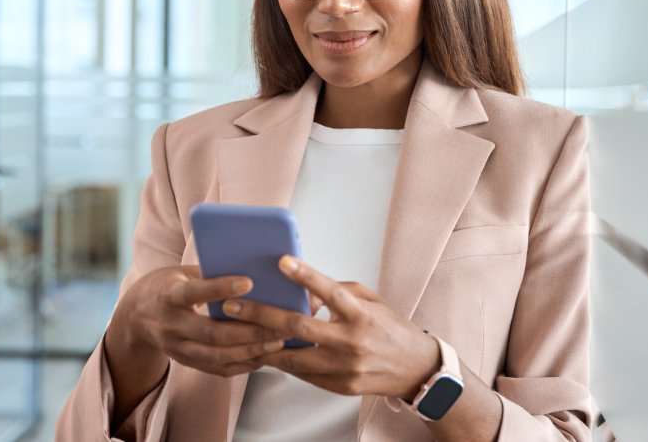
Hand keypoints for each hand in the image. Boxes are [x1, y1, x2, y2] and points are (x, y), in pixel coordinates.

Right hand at [112, 266, 286, 377]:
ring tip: (279, 342)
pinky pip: (217, 369)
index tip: (249, 282)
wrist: (134, 316)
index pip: (194, 292)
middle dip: (248, 330)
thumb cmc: (167, 286)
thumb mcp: (181, 273)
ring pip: (216, 356)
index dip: (220, 288)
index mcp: (168, 295)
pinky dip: (243, 365)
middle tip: (280, 324)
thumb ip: (210, 273)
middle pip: (211, 332)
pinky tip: (264, 356)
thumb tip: (250, 270)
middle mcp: (171, 325)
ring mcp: (177, 348)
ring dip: (250, 350)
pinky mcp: (185, 362)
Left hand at [222, 256, 440, 398]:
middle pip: (298, 326)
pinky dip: (283, 360)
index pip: (330, 291)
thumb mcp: (371, 300)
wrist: (415, 369)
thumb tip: (305, 292)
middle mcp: (352, 341)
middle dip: (260, 314)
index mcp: (361, 314)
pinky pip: (303, 373)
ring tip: (237, 331)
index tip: (282, 261)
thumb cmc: (391, 329)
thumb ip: (338, 293)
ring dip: (262, 343)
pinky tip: (265, 350)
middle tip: (232, 305)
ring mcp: (344, 367)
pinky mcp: (339, 386)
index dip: (305, 275)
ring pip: (293, 356)